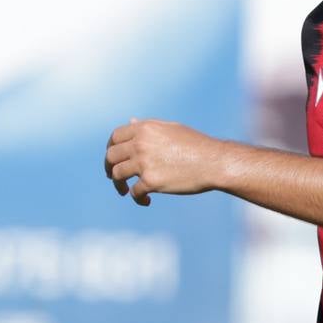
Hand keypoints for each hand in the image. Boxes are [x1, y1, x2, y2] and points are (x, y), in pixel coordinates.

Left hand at [104, 119, 229, 204]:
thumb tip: (131, 122)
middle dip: (109, 168)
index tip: (113, 158)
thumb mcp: (171, 129)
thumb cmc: (196, 145)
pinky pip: (134, 192)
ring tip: (125, 191)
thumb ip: (148, 127)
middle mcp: (141, 143)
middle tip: (113, 177)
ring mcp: (144, 162)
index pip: (115, 137)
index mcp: (145, 128)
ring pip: (117, 175)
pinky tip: (147, 201)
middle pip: (111, 156)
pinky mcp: (151, 181)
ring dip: (118, 185)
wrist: (214, 162)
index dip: (111, 148)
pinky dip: (138, 199)